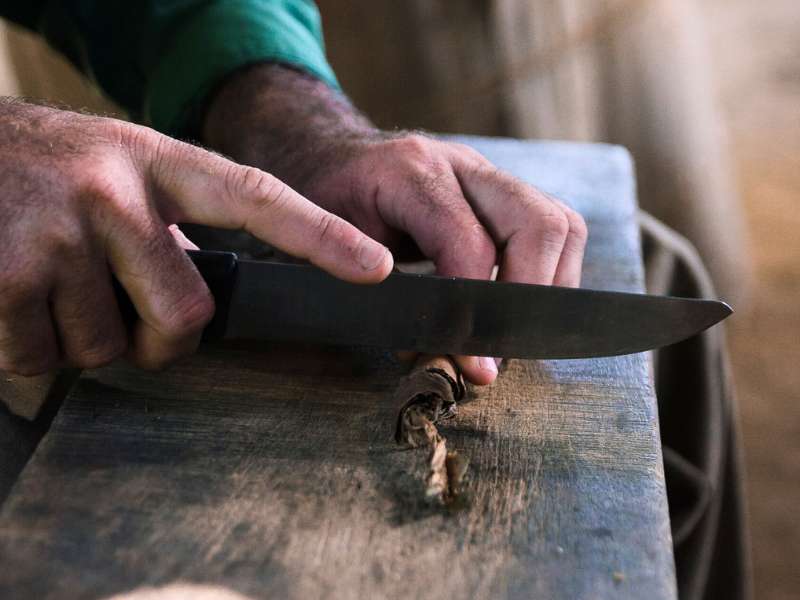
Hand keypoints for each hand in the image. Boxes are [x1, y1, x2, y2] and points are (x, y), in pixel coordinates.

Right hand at [0, 99, 391, 374]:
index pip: (256, 199)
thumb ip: (173, 224)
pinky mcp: (3, 276)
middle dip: (160, 337)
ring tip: (53, 284)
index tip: (378, 268)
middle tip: (123, 307)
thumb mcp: (120, 170)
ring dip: (85, 336)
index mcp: (157, 162)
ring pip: (108, 347)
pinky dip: (28, 347)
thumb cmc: (45, 170)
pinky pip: (43, 360)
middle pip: (186, 317)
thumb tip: (207, 305)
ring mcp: (58, 233)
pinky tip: (12, 298)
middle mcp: (114, 193)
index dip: (321, 236)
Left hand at [202, 65, 587, 384]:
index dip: (475, 306)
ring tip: (511, 331)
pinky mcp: (501, 192)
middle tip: (503, 346)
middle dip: (530, 295)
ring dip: (548, 286)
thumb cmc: (325, 204)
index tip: (474, 359)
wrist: (332, 159)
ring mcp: (486, 175)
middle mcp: (460, 165)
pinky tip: (514, 305)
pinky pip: (554, 228)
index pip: (469, 242)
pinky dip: (547, 274)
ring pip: (559, 223)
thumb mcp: (327, 245)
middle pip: (538, 222)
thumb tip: (438, 356)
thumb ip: (380, 296)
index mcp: (408, 172)